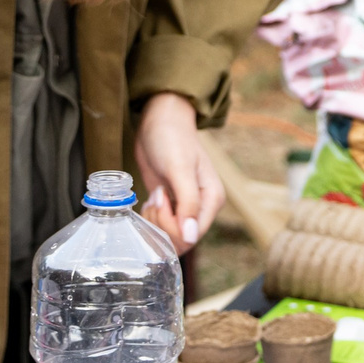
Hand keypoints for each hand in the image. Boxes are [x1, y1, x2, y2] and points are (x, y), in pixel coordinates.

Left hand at [137, 91, 224, 251]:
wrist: (159, 123)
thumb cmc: (172, 139)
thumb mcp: (180, 168)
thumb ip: (188, 203)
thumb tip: (190, 237)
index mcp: (212, 200)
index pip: (192, 235)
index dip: (171, 225)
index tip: (161, 198)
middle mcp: (201, 208)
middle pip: (181, 239)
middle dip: (161, 222)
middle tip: (156, 197)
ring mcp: (186, 208)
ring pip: (169, 236)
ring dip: (155, 220)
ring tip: (154, 196)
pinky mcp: (171, 206)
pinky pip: (161, 227)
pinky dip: (151, 218)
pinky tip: (152, 199)